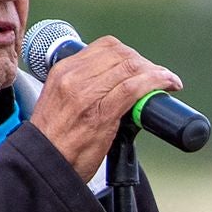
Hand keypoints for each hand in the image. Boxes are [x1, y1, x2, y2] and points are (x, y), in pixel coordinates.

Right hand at [29, 36, 183, 180]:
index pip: (105, 46)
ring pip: (130, 67)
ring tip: (167, 81)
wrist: (43, 165)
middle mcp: (73, 76)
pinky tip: (168, 84)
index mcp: (63, 71)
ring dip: (156, 72)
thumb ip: (83, 89)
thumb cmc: (55, 141)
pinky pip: (134, 87)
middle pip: (121, 54)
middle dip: (145, 63)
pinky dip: (156, 82)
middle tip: (158, 76)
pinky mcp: (101, 112)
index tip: (142, 66)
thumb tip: (114, 88)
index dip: (130, 53)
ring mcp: (87, 93)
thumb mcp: (61, 102)